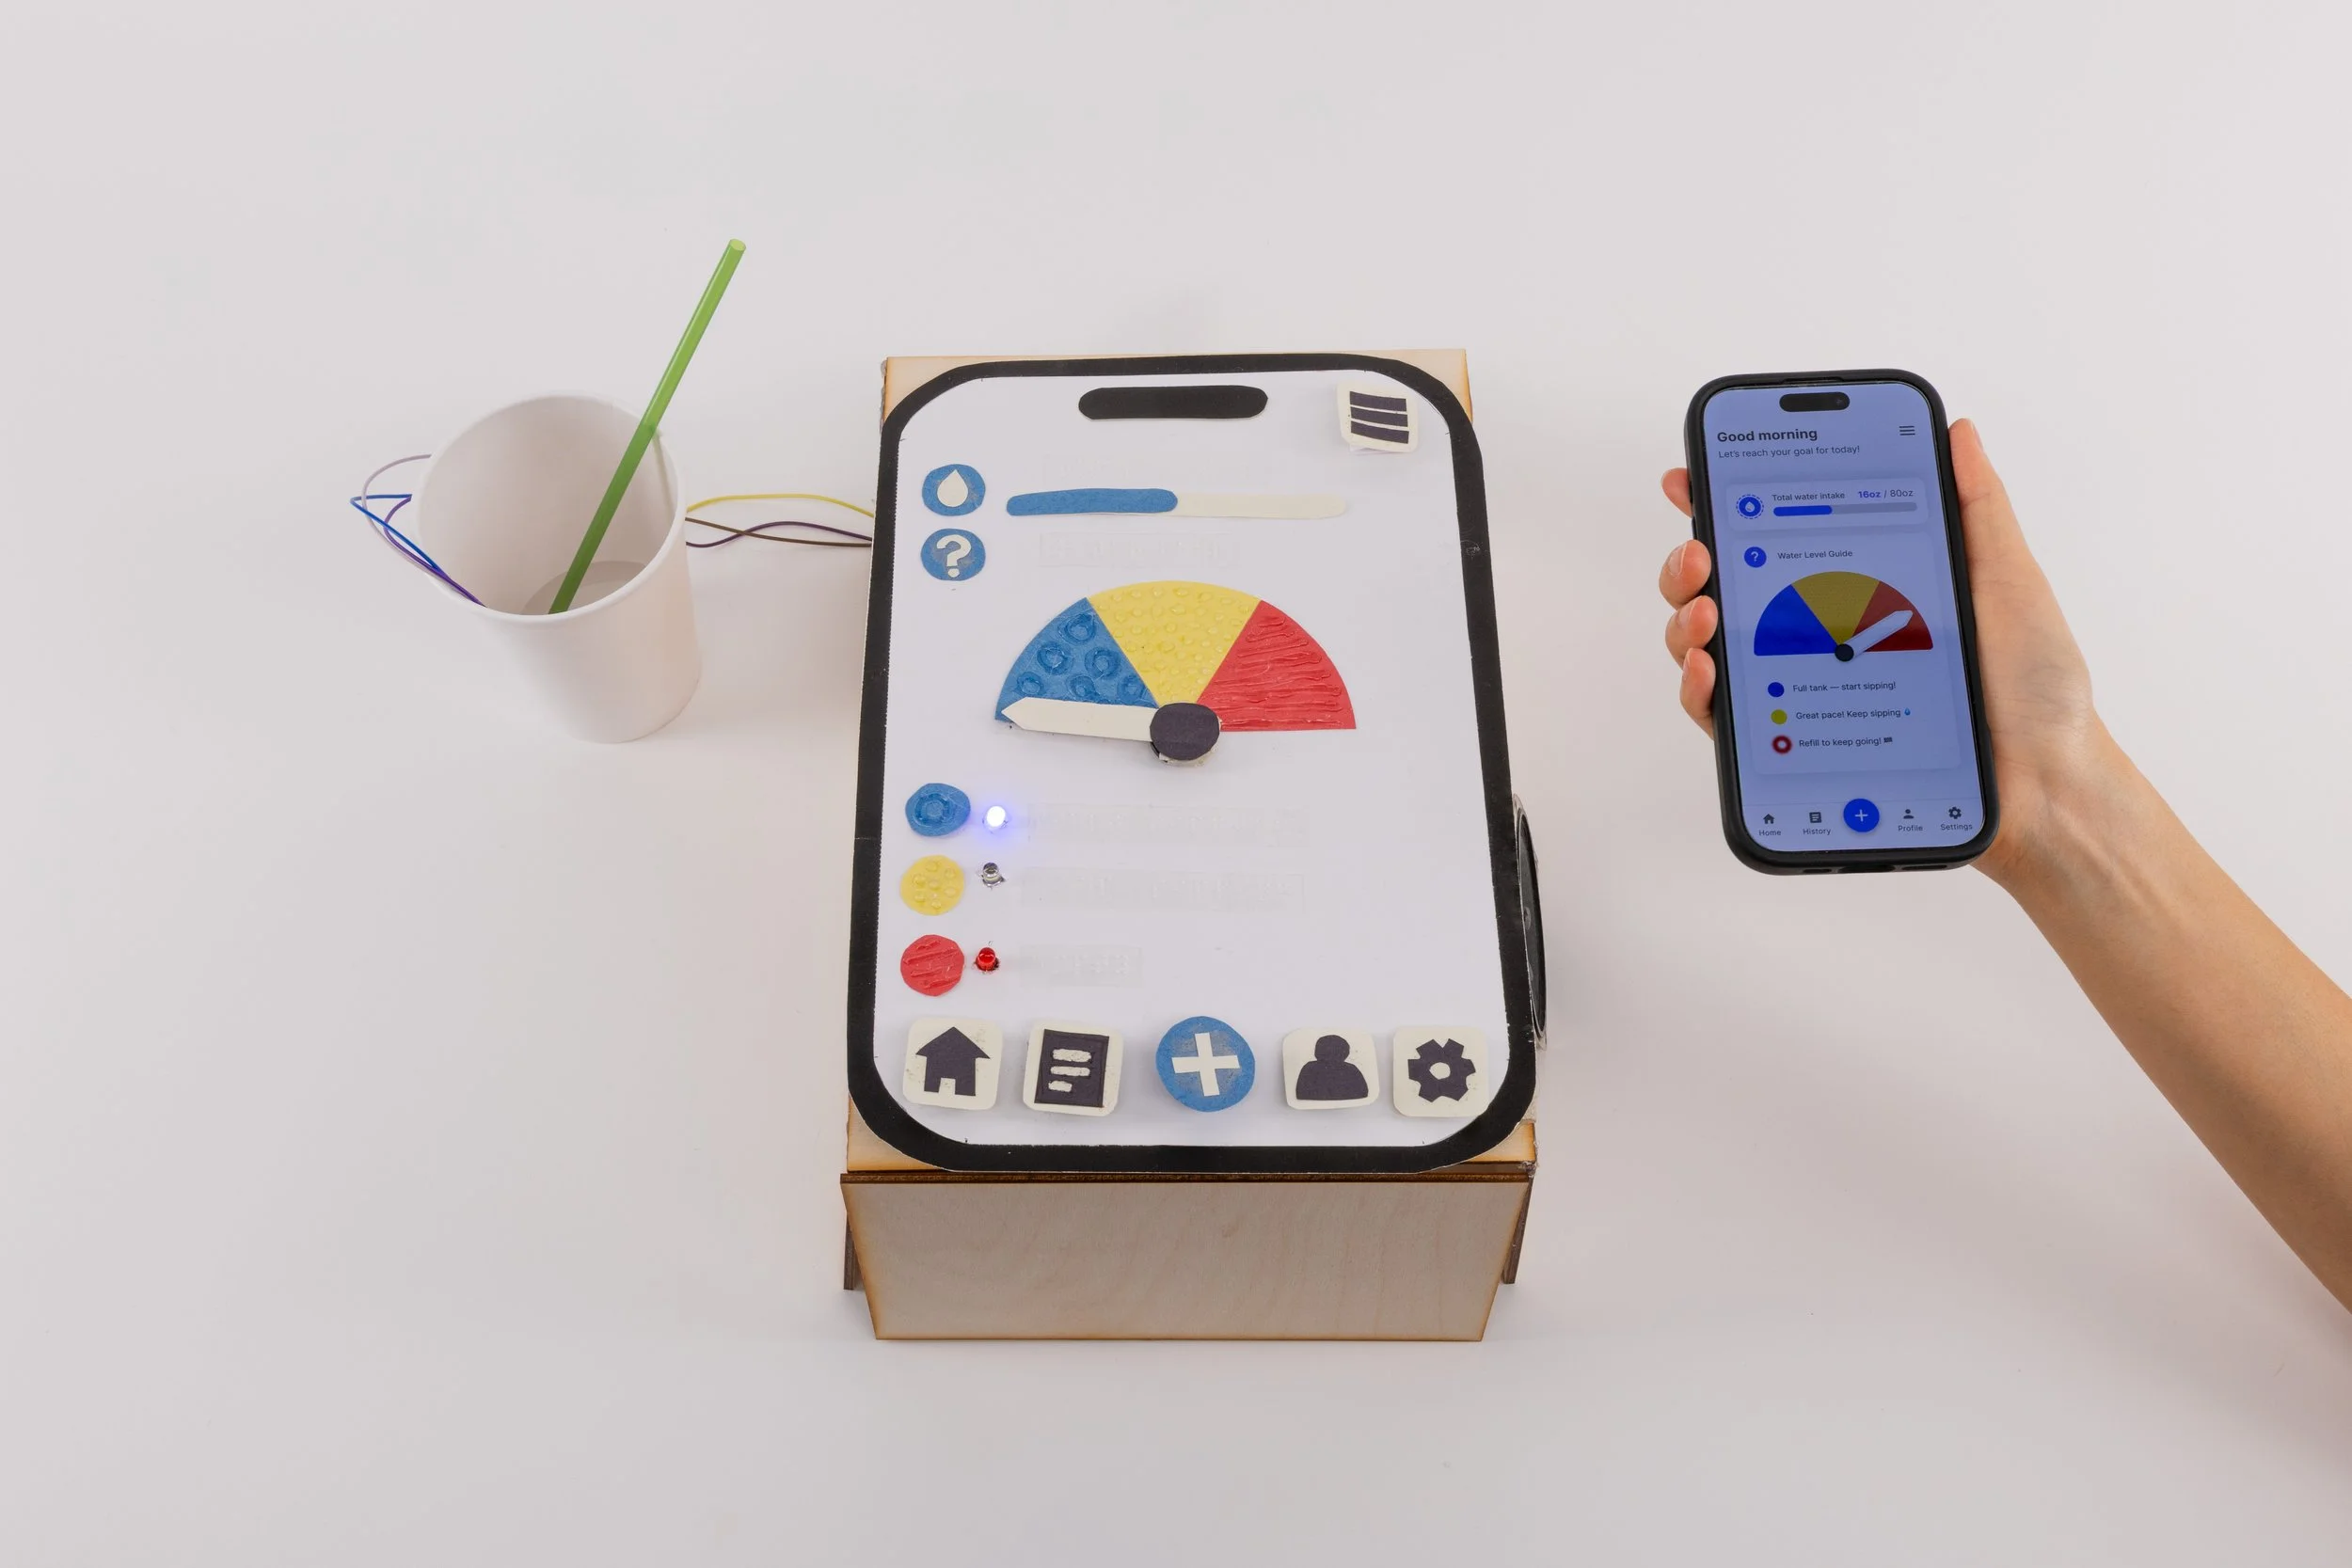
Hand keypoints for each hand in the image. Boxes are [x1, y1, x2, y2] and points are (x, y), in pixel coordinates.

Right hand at [1656, 420, 2109, 883]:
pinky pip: (1722, 716)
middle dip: (1692, 558)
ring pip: (1710, 645)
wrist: (2040, 782)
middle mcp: (1822, 632)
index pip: (1780, 533)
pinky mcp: (1793, 744)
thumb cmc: (2034, 689)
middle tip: (1701, 549)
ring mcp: (1802, 686)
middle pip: (1727, 585)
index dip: (1728, 500)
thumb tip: (1955, 432)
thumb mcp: (2007, 578)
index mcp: (1862, 584)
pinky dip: (1699, 689)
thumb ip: (1976, 506)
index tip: (1695, 474)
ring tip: (1707, 608)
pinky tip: (1710, 667)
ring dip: (1687, 618)